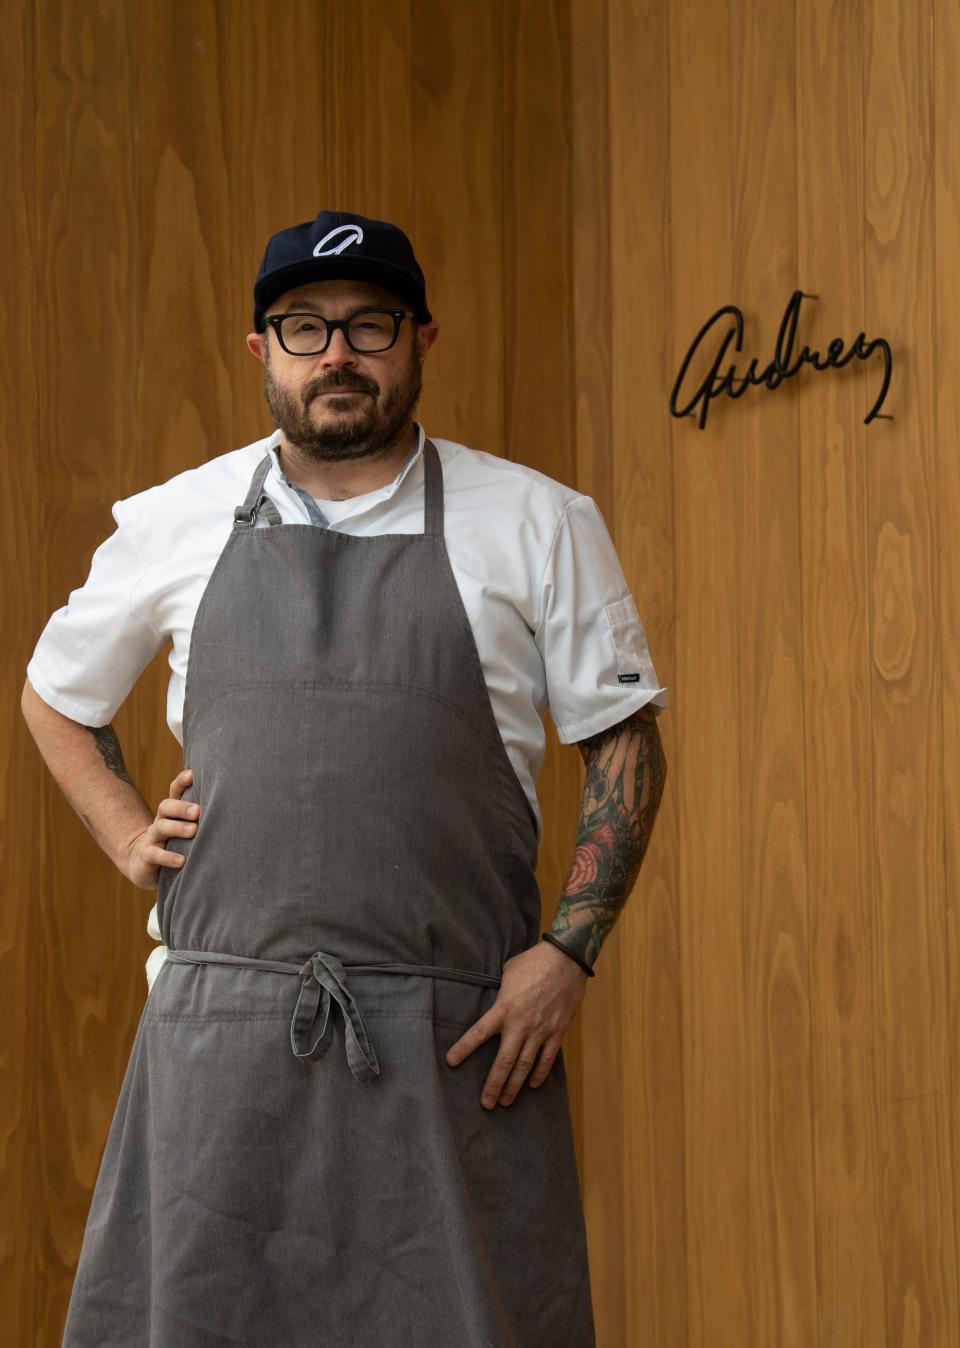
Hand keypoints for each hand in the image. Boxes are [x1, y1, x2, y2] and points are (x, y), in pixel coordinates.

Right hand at [120, 769, 200, 888]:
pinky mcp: (146, 856)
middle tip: (198, 811)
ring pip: (161, 827)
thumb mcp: (187, 828)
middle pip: (166, 806)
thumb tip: (233, 806)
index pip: (175, 791)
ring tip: (193, 831)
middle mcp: (161, 820)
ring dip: (177, 828)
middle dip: (182, 807)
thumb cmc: (175, 843)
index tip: (193, 775)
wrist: (143, 863)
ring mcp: (152, 838)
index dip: (182, 782)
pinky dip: (168, 857)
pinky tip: (181, 860)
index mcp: (172, 812)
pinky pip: (154, 854)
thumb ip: (202, 818)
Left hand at [445, 940, 588, 1108]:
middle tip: (486, 1103)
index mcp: (503, 1008)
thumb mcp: (507, 972)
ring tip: (506, 1102)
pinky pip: (547, 1059)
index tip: (451, 1062)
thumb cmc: (533, 962)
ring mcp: (540, 1031)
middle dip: (494, 1085)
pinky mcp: (557, 1032)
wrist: (566, 960)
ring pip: (524, 1066)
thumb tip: (493, 997)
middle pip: (503, 1062)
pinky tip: (532, 1085)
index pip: (478, 1033)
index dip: (463, 1049)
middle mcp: (520, 1024)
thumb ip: (500, 991)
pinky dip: (539, 1074)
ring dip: (514, 1087)